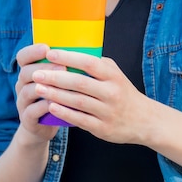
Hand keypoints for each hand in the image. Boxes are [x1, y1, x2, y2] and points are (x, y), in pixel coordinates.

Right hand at [15, 44, 64, 141]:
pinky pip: (32, 111)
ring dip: (45, 87)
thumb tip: (90, 52)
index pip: (23, 57)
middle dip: (45, 69)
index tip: (46, 48)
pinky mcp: (27, 119)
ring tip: (62, 86)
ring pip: (28, 91)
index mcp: (28, 72)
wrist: (44, 127)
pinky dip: (44, 107)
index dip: (32, 51)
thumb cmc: (56, 99)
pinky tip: (57, 104)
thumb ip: (64, 68)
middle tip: (63, 67)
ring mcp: (22, 102)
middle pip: (26, 72)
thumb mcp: (57, 82)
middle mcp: (22, 85)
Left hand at [31, 49, 152, 144]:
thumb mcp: (115, 74)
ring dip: (55, 94)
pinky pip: (80, 120)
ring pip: (77, 101)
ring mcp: (107, 112)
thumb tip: (69, 53)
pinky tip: (50, 106)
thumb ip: (96, 65)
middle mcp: (111, 92)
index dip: (68, 57)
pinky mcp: (103, 128)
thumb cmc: (123, 92)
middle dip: (55, 77)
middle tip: (36, 73)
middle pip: (79, 83)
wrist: (144, 120)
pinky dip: (64, 113)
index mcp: (113, 76)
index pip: (89, 63)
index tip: (49, 54)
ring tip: (38, 88)